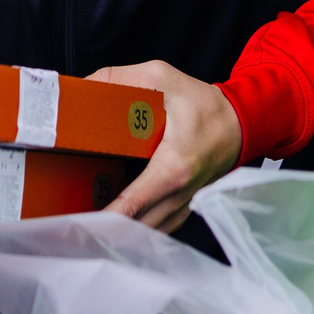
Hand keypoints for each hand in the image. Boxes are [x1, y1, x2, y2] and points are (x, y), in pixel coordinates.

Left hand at [91, 60, 244, 233]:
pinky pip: (158, 229)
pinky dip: (136, 232)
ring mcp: (184, 205)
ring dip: (119, 235)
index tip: (77, 223)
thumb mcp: (162, 78)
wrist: (242, 122)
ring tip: (86, 231)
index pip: (132, 205)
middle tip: (71, 228)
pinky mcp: (185, 206)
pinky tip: (114, 228)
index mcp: (173, 167)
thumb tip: (82, 87)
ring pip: (147, 234)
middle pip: (135, 228)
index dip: (103, 218)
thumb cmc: (204, 104)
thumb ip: (118, 78)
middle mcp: (180, 194)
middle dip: (103, 232)